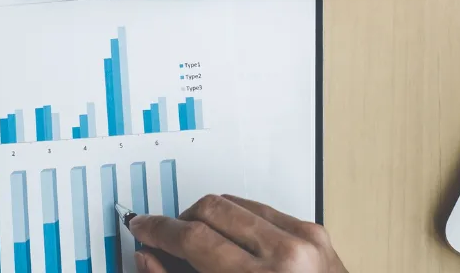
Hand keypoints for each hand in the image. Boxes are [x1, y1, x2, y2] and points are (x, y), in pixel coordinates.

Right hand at [128, 194, 347, 272]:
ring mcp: (304, 240)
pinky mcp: (315, 232)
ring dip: (210, 218)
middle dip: (182, 221)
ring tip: (202, 243)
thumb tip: (149, 257)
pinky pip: (262, 208)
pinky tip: (234, 243)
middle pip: (212, 209)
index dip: (159, 230)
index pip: (194, 238)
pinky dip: (240, 222)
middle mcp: (286, 255)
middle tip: (169, 238)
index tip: (144, 228)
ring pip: (235, 203)